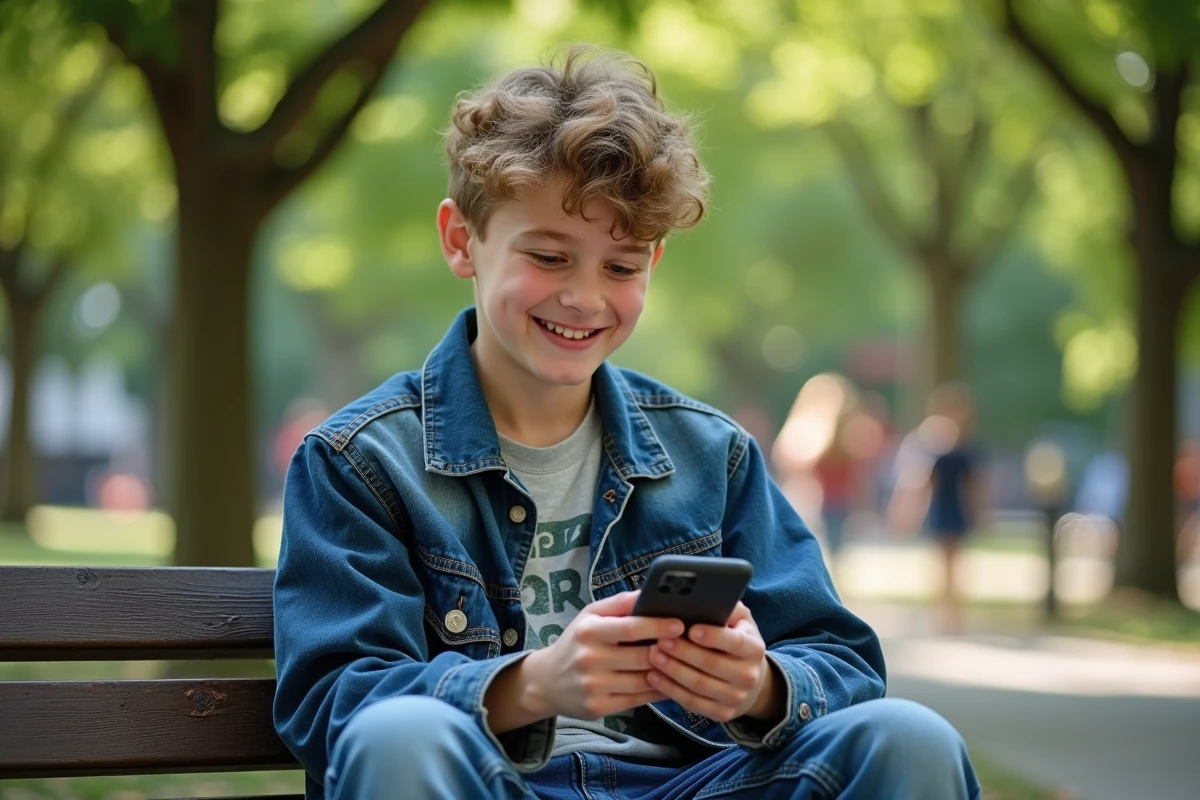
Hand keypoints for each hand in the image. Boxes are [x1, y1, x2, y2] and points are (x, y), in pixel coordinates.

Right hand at [521, 591, 679, 720]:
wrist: (546, 681)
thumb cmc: (577, 642)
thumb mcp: (589, 616)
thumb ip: (619, 604)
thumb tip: (650, 592)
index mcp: (588, 631)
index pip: (630, 628)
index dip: (658, 626)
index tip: (680, 624)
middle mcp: (589, 659)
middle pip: (641, 656)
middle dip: (668, 651)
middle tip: (689, 644)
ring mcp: (593, 686)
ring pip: (643, 680)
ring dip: (667, 672)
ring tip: (683, 663)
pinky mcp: (598, 707)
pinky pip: (638, 699)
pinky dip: (657, 691)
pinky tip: (668, 682)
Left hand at [645, 602, 779, 723]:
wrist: (750, 679)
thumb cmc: (735, 639)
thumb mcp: (739, 620)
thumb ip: (726, 605)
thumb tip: (702, 593)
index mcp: (755, 648)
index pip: (735, 642)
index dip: (712, 636)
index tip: (690, 628)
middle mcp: (749, 675)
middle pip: (712, 664)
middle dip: (683, 652)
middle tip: (659, 639)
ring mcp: (736, 697)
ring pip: (699, 685)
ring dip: (672, 670)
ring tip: (652, 655)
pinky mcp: (722, 713)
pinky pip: (692, 703)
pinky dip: (670, 689)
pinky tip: (653, 676)